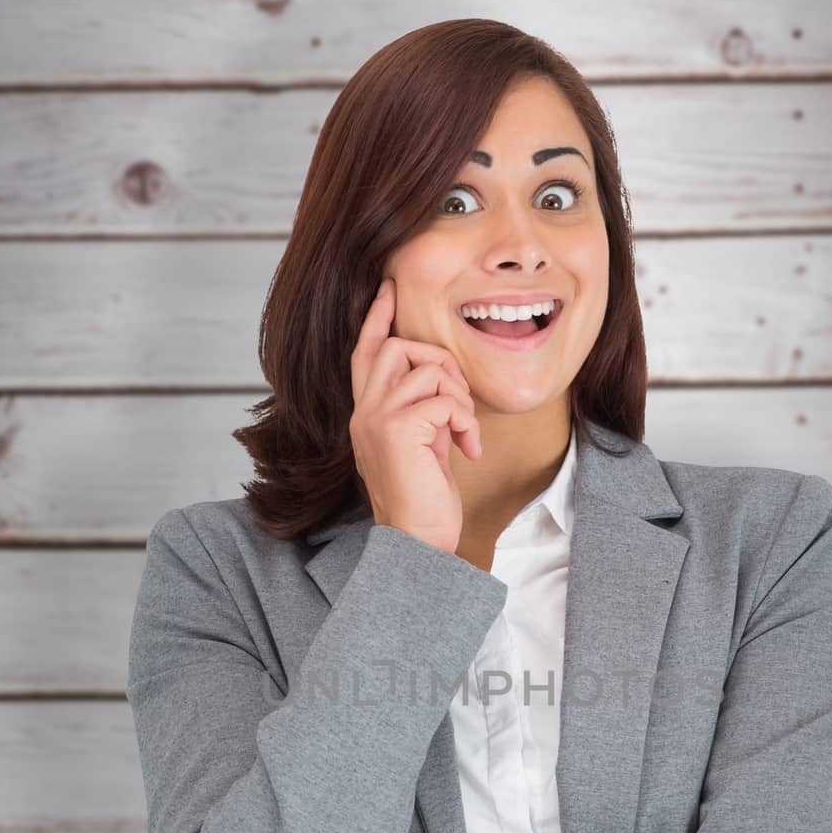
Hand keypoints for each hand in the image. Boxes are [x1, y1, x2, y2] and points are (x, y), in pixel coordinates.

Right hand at [349, 274, 481, 555]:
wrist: (417, 544)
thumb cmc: (422, 502)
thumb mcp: (421, 447)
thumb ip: (422, 413)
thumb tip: (443, 386)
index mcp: (366, 415)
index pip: (365, 353)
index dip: (377, 318)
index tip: (389, 289)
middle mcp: (364, 412)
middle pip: (398, 347)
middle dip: (440, 362)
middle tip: (460, 403)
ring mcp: (377, 419)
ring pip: (426, 367)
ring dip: (458, 396)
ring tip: (464, 431)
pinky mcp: (398, 429)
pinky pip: (443, 398)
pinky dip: (465, 420)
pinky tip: (467, 448)